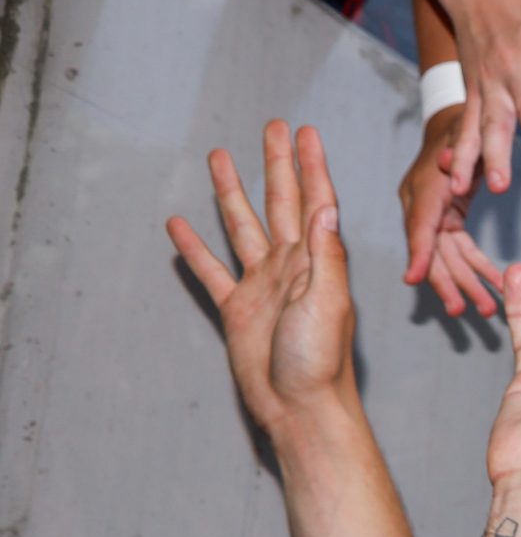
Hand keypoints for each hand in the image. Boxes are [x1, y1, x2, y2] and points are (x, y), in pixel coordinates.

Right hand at [167, 121, 357, 435]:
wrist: (300, 409)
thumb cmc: (321, 362)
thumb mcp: (327, 304)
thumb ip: (325, 257)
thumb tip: (325, 208)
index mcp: (316, 263)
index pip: (314, 203)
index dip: (311, 167)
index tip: (307, 132)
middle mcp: (290, 268)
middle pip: (279, 203)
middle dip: (277, 165)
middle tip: (272, 127)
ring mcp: (261, 286)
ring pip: (242, 227)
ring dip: (232, 192)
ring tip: (220, 157)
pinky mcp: (237, 310)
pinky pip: (211, 272)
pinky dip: (194, 249)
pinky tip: (178, 224)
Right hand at [400, 105, 502, 316]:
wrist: (457, 119)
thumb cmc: (463, 128)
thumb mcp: (465, 137)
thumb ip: (460, 153)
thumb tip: (449, 167)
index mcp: (424, 187)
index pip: (419, 224)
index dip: (418, 252)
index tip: (414, 279)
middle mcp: (421, 203)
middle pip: (432, 249)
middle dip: (449, 281)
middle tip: (466, 310)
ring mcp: (432, 213)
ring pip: (447, 255)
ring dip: (467, 282)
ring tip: (488, 309)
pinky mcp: (446, 218)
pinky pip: (460, 249)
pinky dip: (477, 267)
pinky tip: (495, 286)